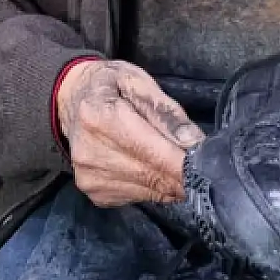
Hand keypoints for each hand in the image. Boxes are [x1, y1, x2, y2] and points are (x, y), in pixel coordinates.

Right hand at [56, 60, 204, 206]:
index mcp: (100, 118)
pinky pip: (140, 197)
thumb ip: (168, 112)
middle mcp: (90, 153)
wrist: (71, 101)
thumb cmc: (109, 86)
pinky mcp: (95, 194)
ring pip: (151, 191)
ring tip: (172, 159)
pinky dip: (154, 186)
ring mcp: (90, 177)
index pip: (153, 152)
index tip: (209, 161)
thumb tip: (194, 143)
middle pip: (154, 176)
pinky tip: (150, 167)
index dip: (186, 162)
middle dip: (183, 172)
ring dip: (170, 181)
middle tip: (199, 162)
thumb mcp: (138, 82)